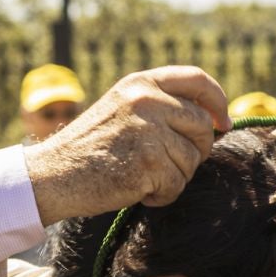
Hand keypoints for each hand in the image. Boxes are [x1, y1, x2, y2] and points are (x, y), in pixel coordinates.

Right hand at [24, 66, 229, 221]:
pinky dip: (161, 195)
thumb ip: (160, 105)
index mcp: (141, 83)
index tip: (222, 123)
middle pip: (202, 126)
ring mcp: (149, 130)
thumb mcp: (122, 108)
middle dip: (194, 151)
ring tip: (142, 176)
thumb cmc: (90, 148)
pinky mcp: (148, 162)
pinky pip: (177, 185)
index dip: (217, 102)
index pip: (198, 80)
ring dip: (174, 176)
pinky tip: (137, 190)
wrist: (53, 175)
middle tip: (167, 165)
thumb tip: (212, 120)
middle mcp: (147, 100)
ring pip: (192, 160)